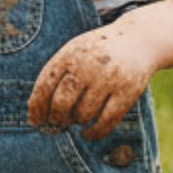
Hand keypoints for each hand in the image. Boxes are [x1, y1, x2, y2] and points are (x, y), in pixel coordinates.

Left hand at [27, 26, 156, 139]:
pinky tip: (88, 133)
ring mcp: (109, 78)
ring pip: (83, 114)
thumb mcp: (73, 52)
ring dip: (75, 123)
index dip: (36, 108)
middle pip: (61, 103)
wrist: (137, 39)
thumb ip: (55, 75)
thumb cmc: (96, 52)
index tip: (34, 120)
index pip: (44, 86)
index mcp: (69, 54)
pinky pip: (106, 121)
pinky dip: (93, 133)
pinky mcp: (128, 91)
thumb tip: (35, 112)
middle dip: (55, 118)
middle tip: (57, 122)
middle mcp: (88, 65)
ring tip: (76, 120)